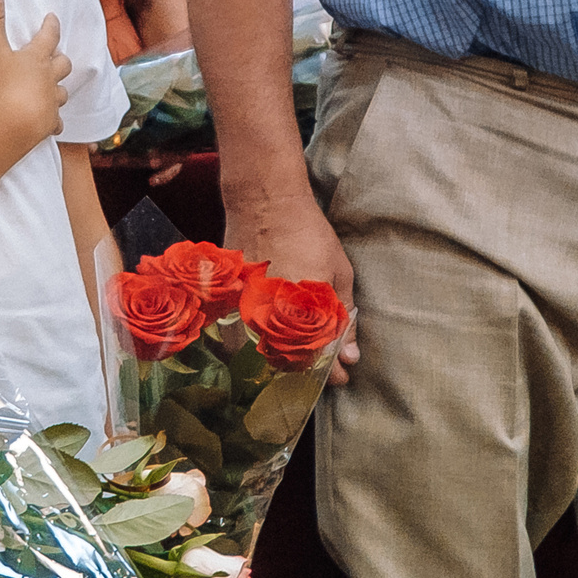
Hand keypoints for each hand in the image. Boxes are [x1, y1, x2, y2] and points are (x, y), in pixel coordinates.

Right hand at [0, 0, 68, 146]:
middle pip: (62, 64)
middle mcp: (49, 78)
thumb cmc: (4, 84)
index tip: (52, 18)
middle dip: (60, 59)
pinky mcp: (49, 122)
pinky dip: (53, 120)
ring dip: (58, 88)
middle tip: (56, 56)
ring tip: (52, 88)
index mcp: (37, 58)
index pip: (48, 36)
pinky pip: (56, 121)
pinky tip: (50, 122)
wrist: (14, 122)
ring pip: (61, 92)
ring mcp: (51, 101)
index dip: (51, 26)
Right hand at [228, 190, 361, 384]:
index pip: (315, 361)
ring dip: (279, 360)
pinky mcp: (227, 303)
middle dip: (305, 369)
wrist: (265, 202)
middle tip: (322, 364)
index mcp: (299, 314)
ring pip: (259, 355)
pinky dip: (255, 344)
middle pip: (284, 365)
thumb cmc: (309, 235)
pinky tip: (269, 337)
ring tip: (296, 351)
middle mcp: (268, 318)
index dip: (330, 372)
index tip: (341, 375)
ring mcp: (243, 312)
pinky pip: (239, 338)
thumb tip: (350, 357)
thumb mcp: (339, 274)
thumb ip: (344, 319)